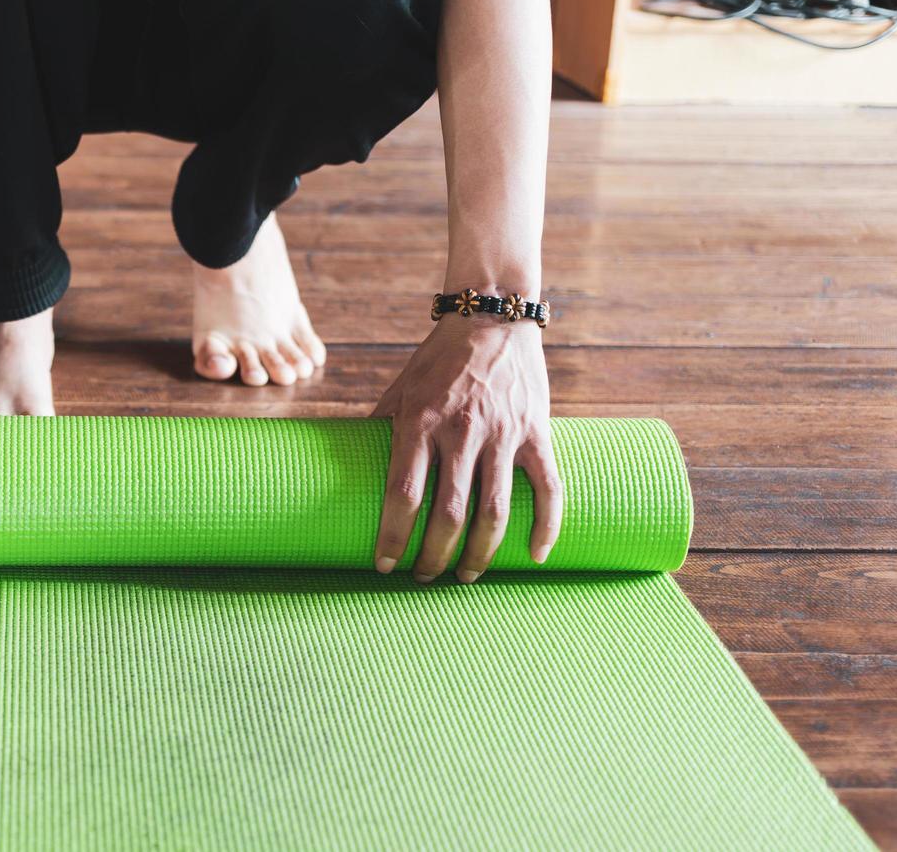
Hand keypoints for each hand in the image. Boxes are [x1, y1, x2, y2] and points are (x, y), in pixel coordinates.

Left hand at [370, 316, 562, 582]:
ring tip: (468, 576)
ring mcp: (503, 434)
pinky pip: (548, 489)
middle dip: (435, 556)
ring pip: (496, 511)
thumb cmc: (437, 360)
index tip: (384, 565)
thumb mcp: (399, 389)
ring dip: (481, 554)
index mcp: (420, 421)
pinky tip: (535, 556)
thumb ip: (380, 428)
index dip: (394, 536)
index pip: (403, 493)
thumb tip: (347, 468)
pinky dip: (546, 527)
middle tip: (425, 578)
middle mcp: (461, 430)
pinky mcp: (537, 433)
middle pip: (450, 513)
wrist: (491, 318)